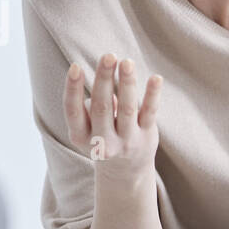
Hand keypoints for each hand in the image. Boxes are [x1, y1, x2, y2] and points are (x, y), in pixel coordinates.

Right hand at [64, 53, 161, 185]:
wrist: (125, 172)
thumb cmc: (102, 136)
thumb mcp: (88, 127)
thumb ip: (92, 104)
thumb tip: (104, 73)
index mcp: (81, 137)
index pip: (73, 111)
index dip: (73, 89)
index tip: (75, 66)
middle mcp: (103, 142)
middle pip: (102, 106)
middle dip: (104, 79)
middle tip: (108, 56)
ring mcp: (127, 141)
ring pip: (127, 108)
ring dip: (127, 83)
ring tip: (126, 62)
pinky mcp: (146, 137)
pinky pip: (149, 113)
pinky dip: (152, 94)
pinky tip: (155, 78)